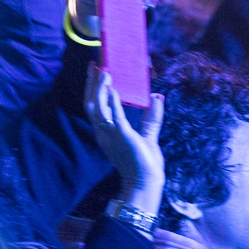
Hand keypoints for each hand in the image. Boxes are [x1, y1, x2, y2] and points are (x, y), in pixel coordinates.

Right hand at [85, 65, 164, 212]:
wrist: (147, 183)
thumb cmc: (144, 162)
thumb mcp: (148, 134)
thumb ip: (151, 117)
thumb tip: (157, 97)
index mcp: (107, 132)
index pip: (95, 106)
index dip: (93, 88)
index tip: (95, 70)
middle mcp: (104, 133)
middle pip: (91, 104)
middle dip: (92, 84)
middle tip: (95, 64)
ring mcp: (111, 136)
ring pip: (98, 108)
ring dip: (100, 89)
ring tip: (105, 72)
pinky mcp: (124, 138)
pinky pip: (115, 118)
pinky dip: (113, 104)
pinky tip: (113, 91)